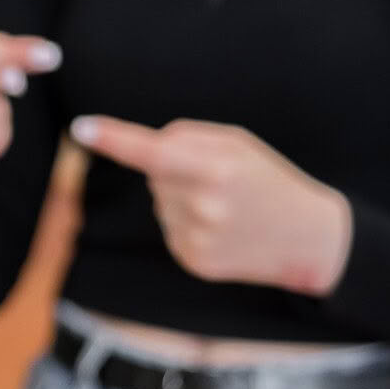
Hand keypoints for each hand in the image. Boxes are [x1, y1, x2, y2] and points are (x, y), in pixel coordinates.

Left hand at [71, 116, 352, 294]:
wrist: (308, 239)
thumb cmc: (270, 180)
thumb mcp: (239, 144)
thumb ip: (188, 137)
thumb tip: (144, 146)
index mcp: (217, 169)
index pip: (153, 153)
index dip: (114, 139)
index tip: (80, 128)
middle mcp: (202, 206)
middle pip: (153, 173)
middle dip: (174, 168)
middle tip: (220, 178)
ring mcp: (196, 238)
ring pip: (159, 202)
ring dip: (181, 197)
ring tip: (226, 206)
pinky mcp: (192, 260)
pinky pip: (169, 228)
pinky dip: (186, 223)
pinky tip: (220, 228)